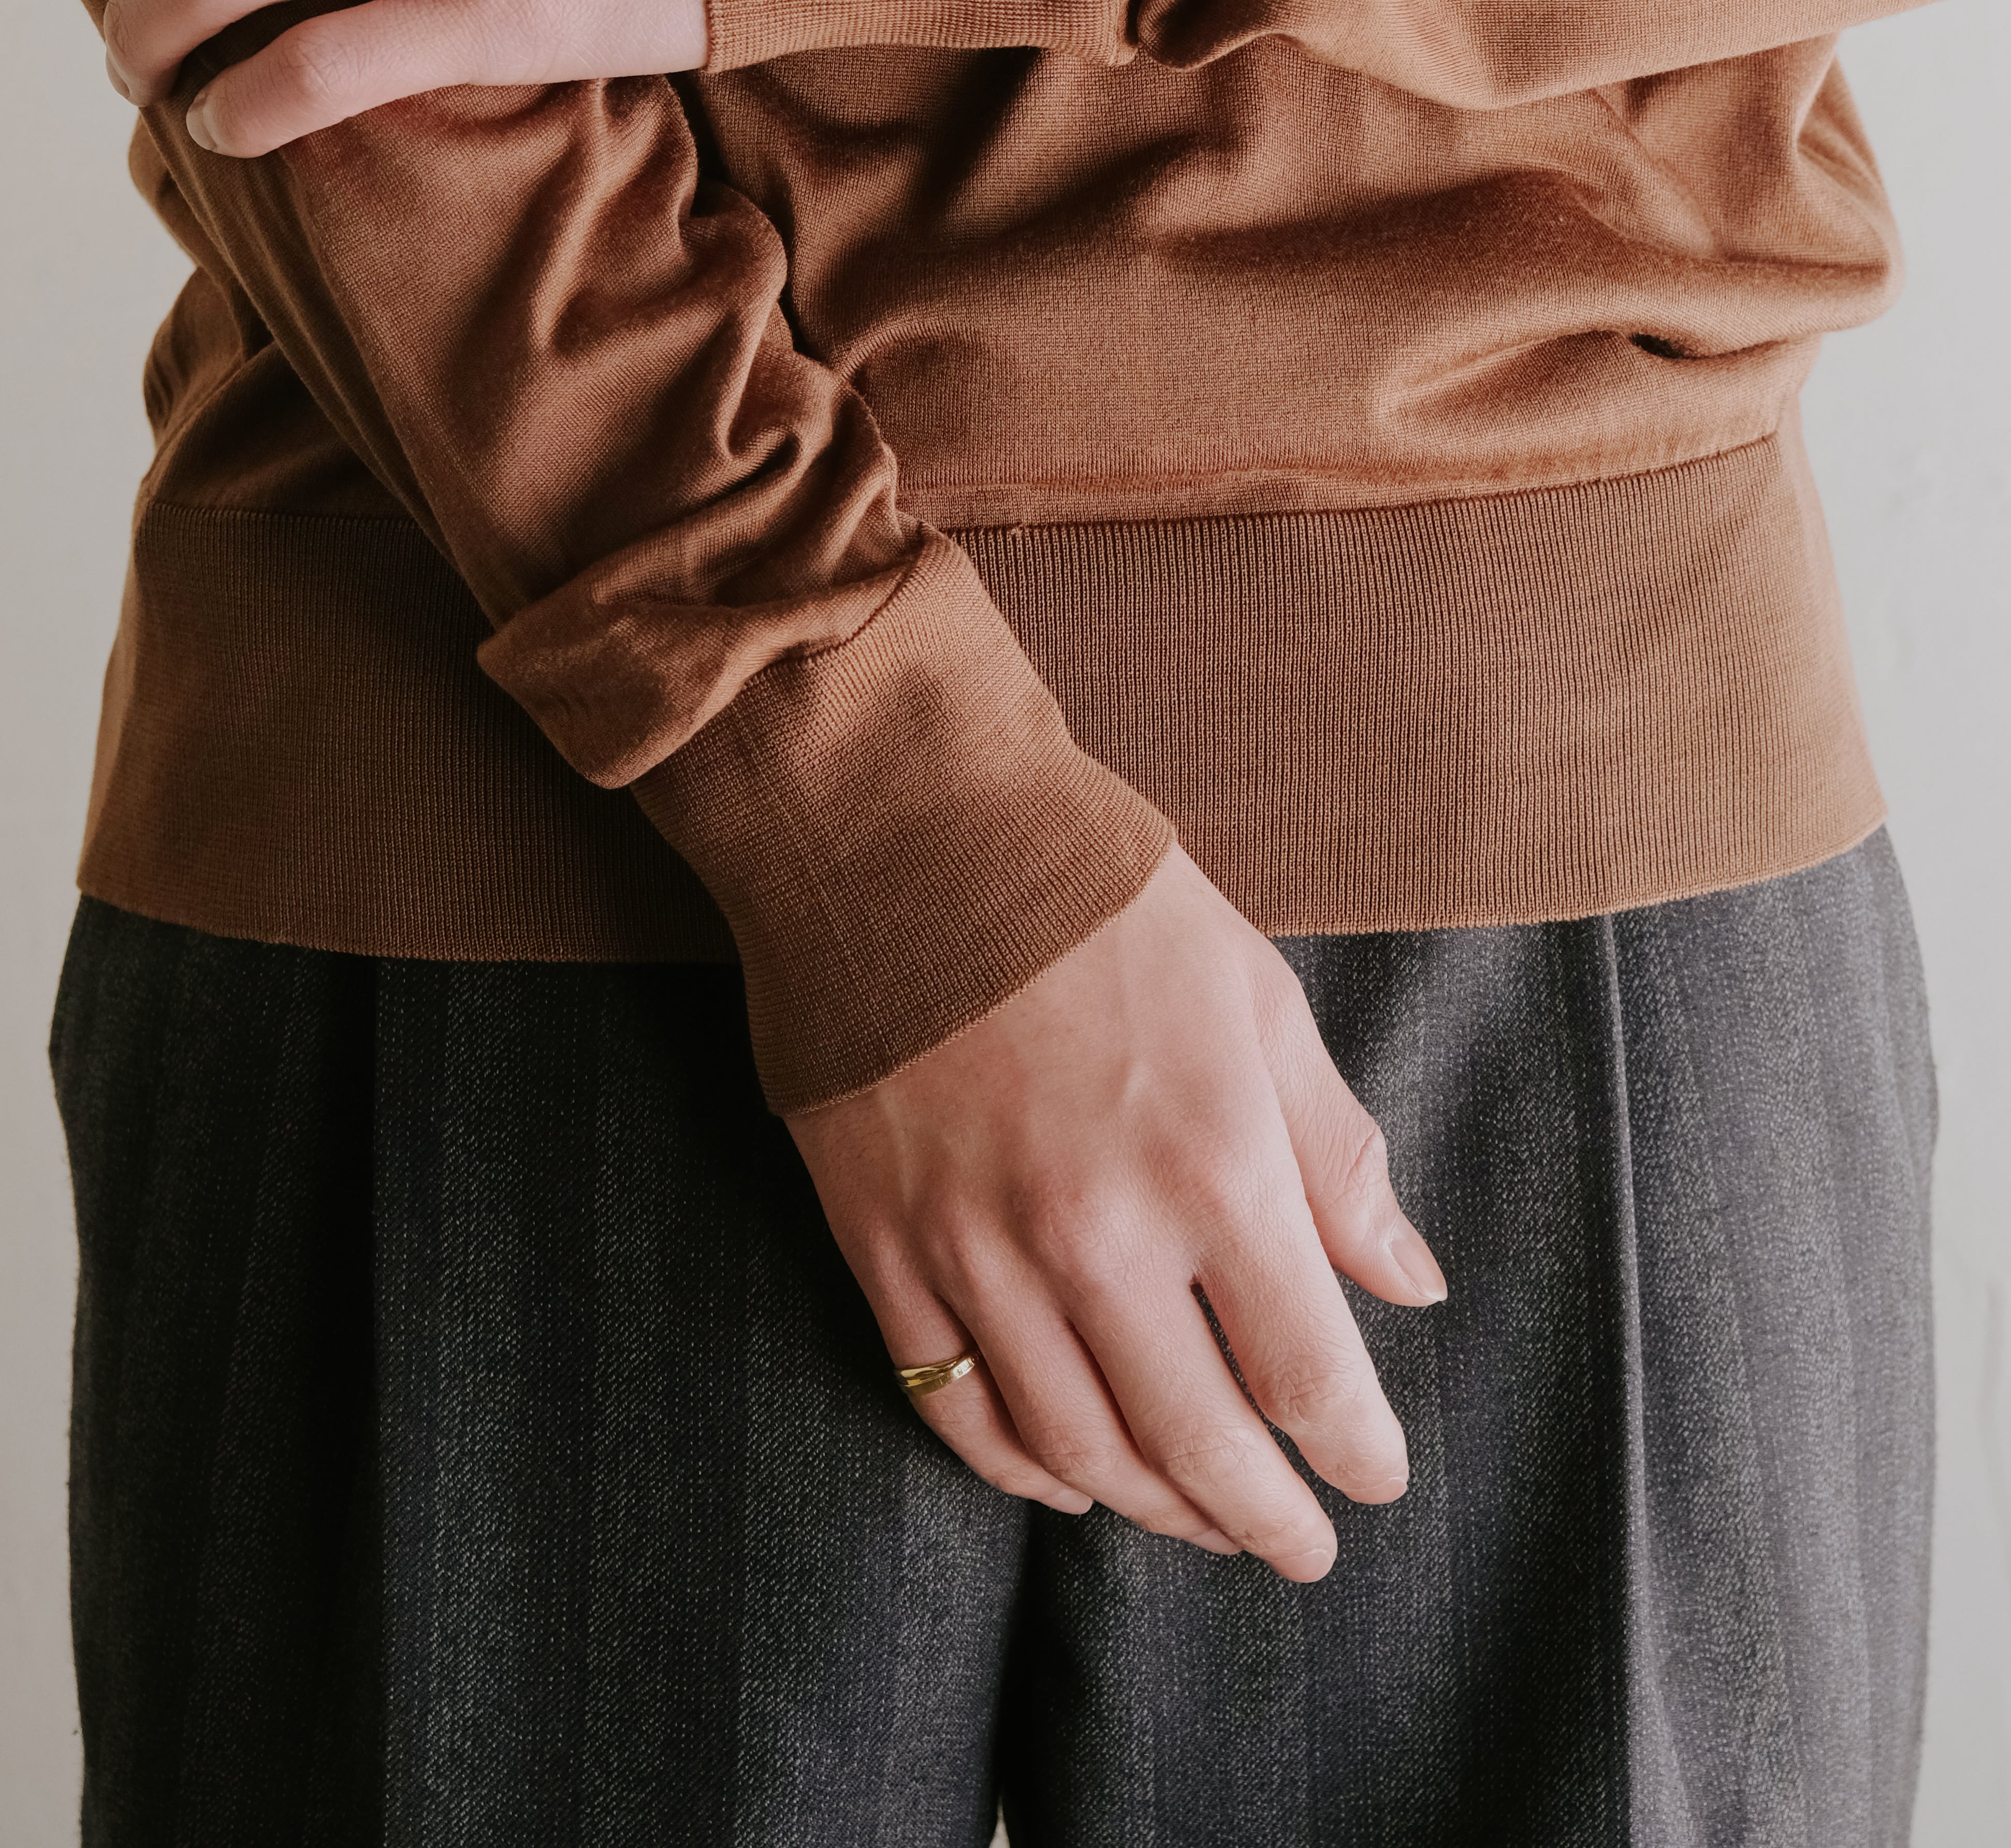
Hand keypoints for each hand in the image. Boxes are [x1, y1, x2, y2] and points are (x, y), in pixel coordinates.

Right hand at [788, 845, 1445, 1582]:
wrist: (905, 831)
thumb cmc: (1099, 900)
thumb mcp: (1255, 998)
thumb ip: (1336, 1155)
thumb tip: (1410, 1282)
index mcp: (1210, 1165)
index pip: (1307, 1372)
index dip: (1354, 1449)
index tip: (1376, 1480)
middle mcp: (1097, 1235)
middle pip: (1196, 1443)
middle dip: (1262, 1520)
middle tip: (1300, 1549)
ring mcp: (979, 1252)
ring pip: (1076, 1449)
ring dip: (1153, 1508)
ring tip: (1199, 1520)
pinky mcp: (884, 1247)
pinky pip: (954, 1406)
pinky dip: (1019, 1468)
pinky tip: (1067, 1477)